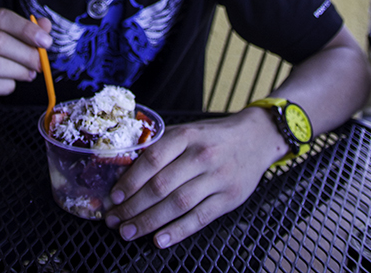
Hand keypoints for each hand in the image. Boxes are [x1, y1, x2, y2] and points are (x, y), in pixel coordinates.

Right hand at [0, 9, 51, 114]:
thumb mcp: (1, 40)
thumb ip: (23, 31)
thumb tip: (45, 25)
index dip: (25, 28)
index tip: (45, 41)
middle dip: (25, 52)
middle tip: (40, 62)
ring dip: (17, 70)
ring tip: (28, 73)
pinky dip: (6, 85)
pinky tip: (10, 84)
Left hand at [104, 109, 287, 247]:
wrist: (256, 139)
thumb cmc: (213, 137)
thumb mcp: (187, 130)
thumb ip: (161, 146)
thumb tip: (125, 167)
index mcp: (186, 135)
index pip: (153, 159)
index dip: (130, 180)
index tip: (114, 196)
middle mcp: (201, 156)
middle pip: (161, 186)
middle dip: (133, 206)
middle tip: (114, 220)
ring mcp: (217, 178)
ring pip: (178, 205)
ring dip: (149, 222)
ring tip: (129, 232)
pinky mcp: (228, 198)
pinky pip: (200, 218)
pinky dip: (178, 231)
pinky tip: (159, 239)